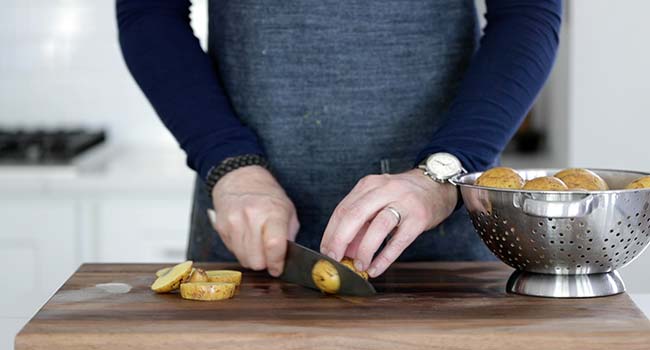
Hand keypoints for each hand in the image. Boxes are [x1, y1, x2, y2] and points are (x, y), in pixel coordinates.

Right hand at [211, 165, 299, 276]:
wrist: (240, 178)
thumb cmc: (267, 196)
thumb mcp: (287, 210)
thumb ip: (289, 235)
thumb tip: (287, 259)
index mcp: (272, 212)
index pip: (274, 246)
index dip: (277, 263)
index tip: (278, 268)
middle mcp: (251, 216)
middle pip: (256, 260)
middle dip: (265, 263)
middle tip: (269, 258)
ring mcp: (233, 222)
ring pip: (243, 259)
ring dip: (253, 259)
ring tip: (258, 248)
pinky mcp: (221, 227)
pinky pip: (233, 252)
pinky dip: (242, 251)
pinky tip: (247, 239)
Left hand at [320, 169, 456, 276]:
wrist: (437, 186)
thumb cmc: (403, 197)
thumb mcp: (378, 201)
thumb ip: (360, 223)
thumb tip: (343, 250)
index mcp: (369, 185)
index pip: (343, 209)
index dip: (331, 232)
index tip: (326, 251)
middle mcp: (385, 190)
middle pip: (355, 215)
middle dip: (340, 240)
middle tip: (335, 259)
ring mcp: (404, 203)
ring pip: (378, 226)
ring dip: (364, 249)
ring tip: (358, 265)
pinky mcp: (419, 218)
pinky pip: (399, 241)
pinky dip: (384, 258)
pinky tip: (375, 269)